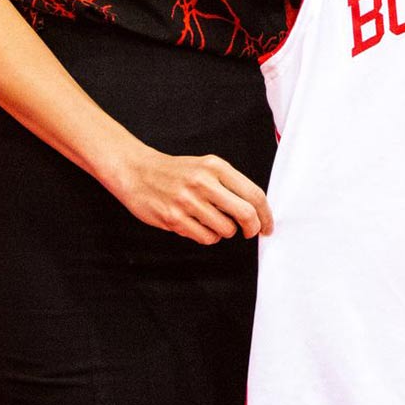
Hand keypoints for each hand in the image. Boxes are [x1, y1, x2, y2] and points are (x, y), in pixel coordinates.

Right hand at [104, 145, 272, 243]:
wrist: (137, 171)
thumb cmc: (176, 172)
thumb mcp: (206, 167)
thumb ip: (230, 184)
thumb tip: (257, 211)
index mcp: (216, 167)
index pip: (254, 193)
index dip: (266, 214)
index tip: (268, 226)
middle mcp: (204, 182)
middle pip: (245, 213)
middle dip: (252, 228)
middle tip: (250, 232)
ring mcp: (188, 201)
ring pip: (225, 229)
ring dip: (224, 231)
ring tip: (212, 222)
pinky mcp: (174, 218)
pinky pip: (205, 238)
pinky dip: (207, 236)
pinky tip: (197, 225)